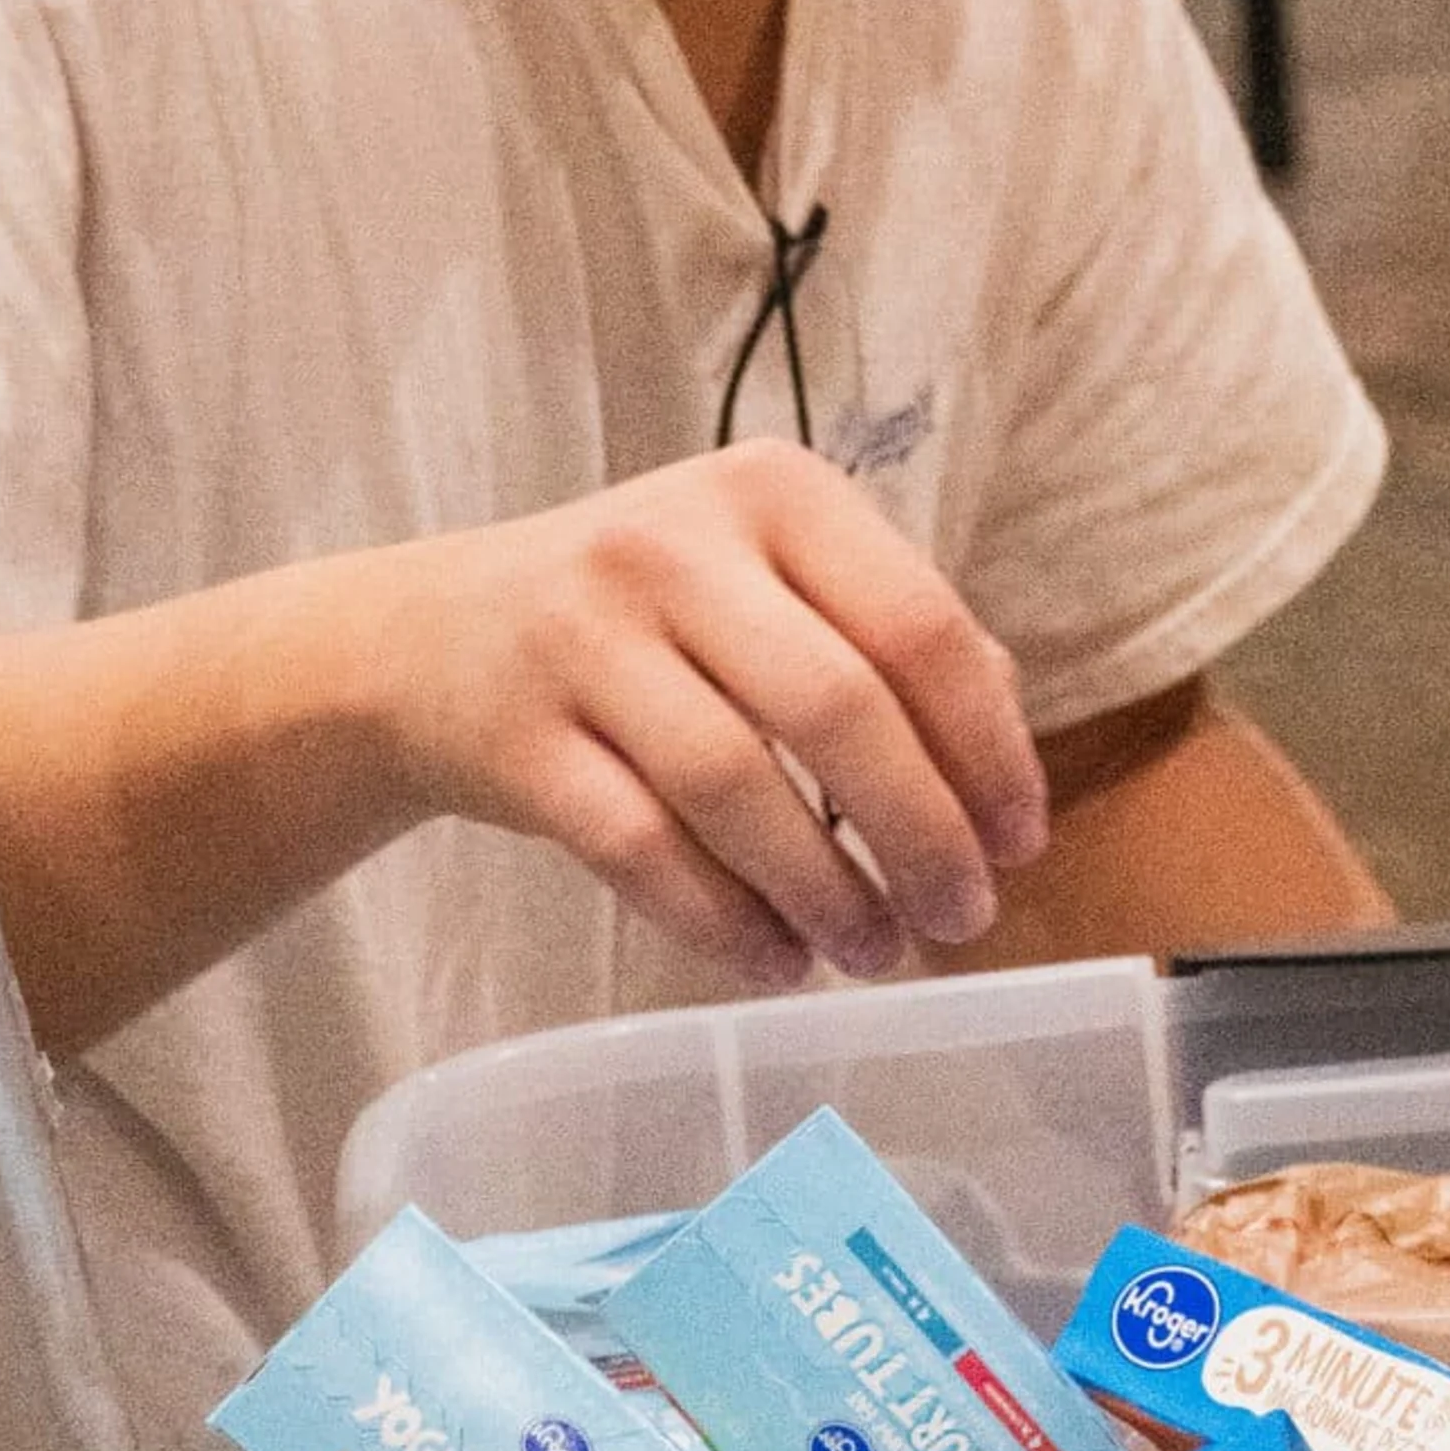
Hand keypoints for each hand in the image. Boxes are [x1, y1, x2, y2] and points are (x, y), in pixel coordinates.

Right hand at [381, 446, 1047, 993]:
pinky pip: (641, 848)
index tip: (1020, 840)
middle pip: (837, 706)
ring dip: (827, 892)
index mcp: (770, 491)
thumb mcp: (767, 579)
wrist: (429, 638)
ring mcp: (582, 634)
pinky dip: (723, 922)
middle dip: (922, 832)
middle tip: (963, 917)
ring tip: (876, 951)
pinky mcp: (515, 735)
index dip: (988, 747)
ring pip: (736, 784)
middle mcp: (674, 543)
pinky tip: (775, 960)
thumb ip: (886, 639)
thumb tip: (1004, 760)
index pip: (919, 623)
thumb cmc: (646, 616)